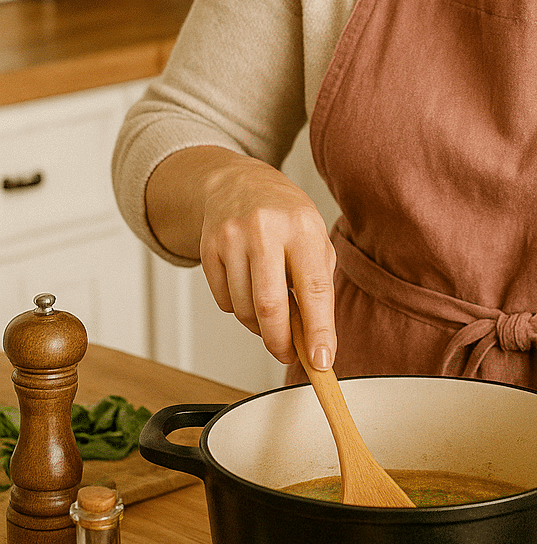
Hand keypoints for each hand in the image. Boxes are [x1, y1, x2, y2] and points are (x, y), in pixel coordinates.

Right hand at [198, 155, 336, 367]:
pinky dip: (239, 308)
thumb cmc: (286, 217)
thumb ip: (317, 287)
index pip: (314, 288)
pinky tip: (249, 288)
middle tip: (289, 354)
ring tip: (271, 312)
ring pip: (243, 309)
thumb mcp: (315, 240)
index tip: (322, 360)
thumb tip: (315, 340)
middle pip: (269, 305)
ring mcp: (232, 238)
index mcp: (302, 228)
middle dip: (280, 342)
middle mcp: (265, 230)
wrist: (239, 183)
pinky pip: (224, 301)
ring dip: (259, 326)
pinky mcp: (208, 248)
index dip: (319, 330)